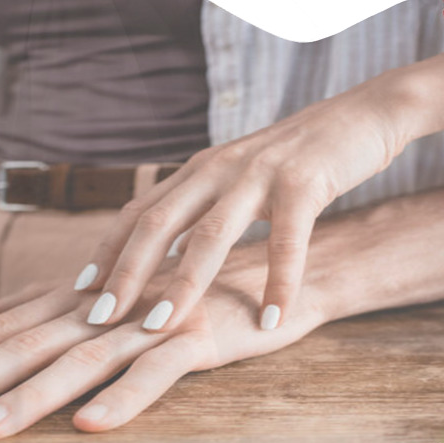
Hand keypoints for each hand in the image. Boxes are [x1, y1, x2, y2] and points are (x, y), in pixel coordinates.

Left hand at [0, 244, 327, 439]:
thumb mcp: (112, 294)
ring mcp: (152, 320)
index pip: (10, 330)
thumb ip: (48, 301)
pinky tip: (90, 423)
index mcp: (85, 297)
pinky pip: (160, 370)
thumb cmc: (189, 287)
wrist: (272, 269)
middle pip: (30, 344)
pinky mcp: (199, 335)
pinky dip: (126, 395)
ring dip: (32, 396)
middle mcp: (110, 305)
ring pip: (83, 358)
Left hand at [68, 49, 443, 337]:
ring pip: (211, 233)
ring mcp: (260, 173)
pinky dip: (278, 282)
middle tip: (99, 317)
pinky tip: (271, 320)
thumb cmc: (295, 158)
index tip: (81, 290)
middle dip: (126, 272)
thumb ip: (203, 208)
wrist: (362, 116)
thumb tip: (167, 255)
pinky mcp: (305, 183)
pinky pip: (287, 240)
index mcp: (200, 170)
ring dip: (184, 283)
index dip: (107, 249)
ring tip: (163, 326)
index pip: (139, 211)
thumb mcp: (237, 178)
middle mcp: (219, 168)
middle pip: (159, 222)